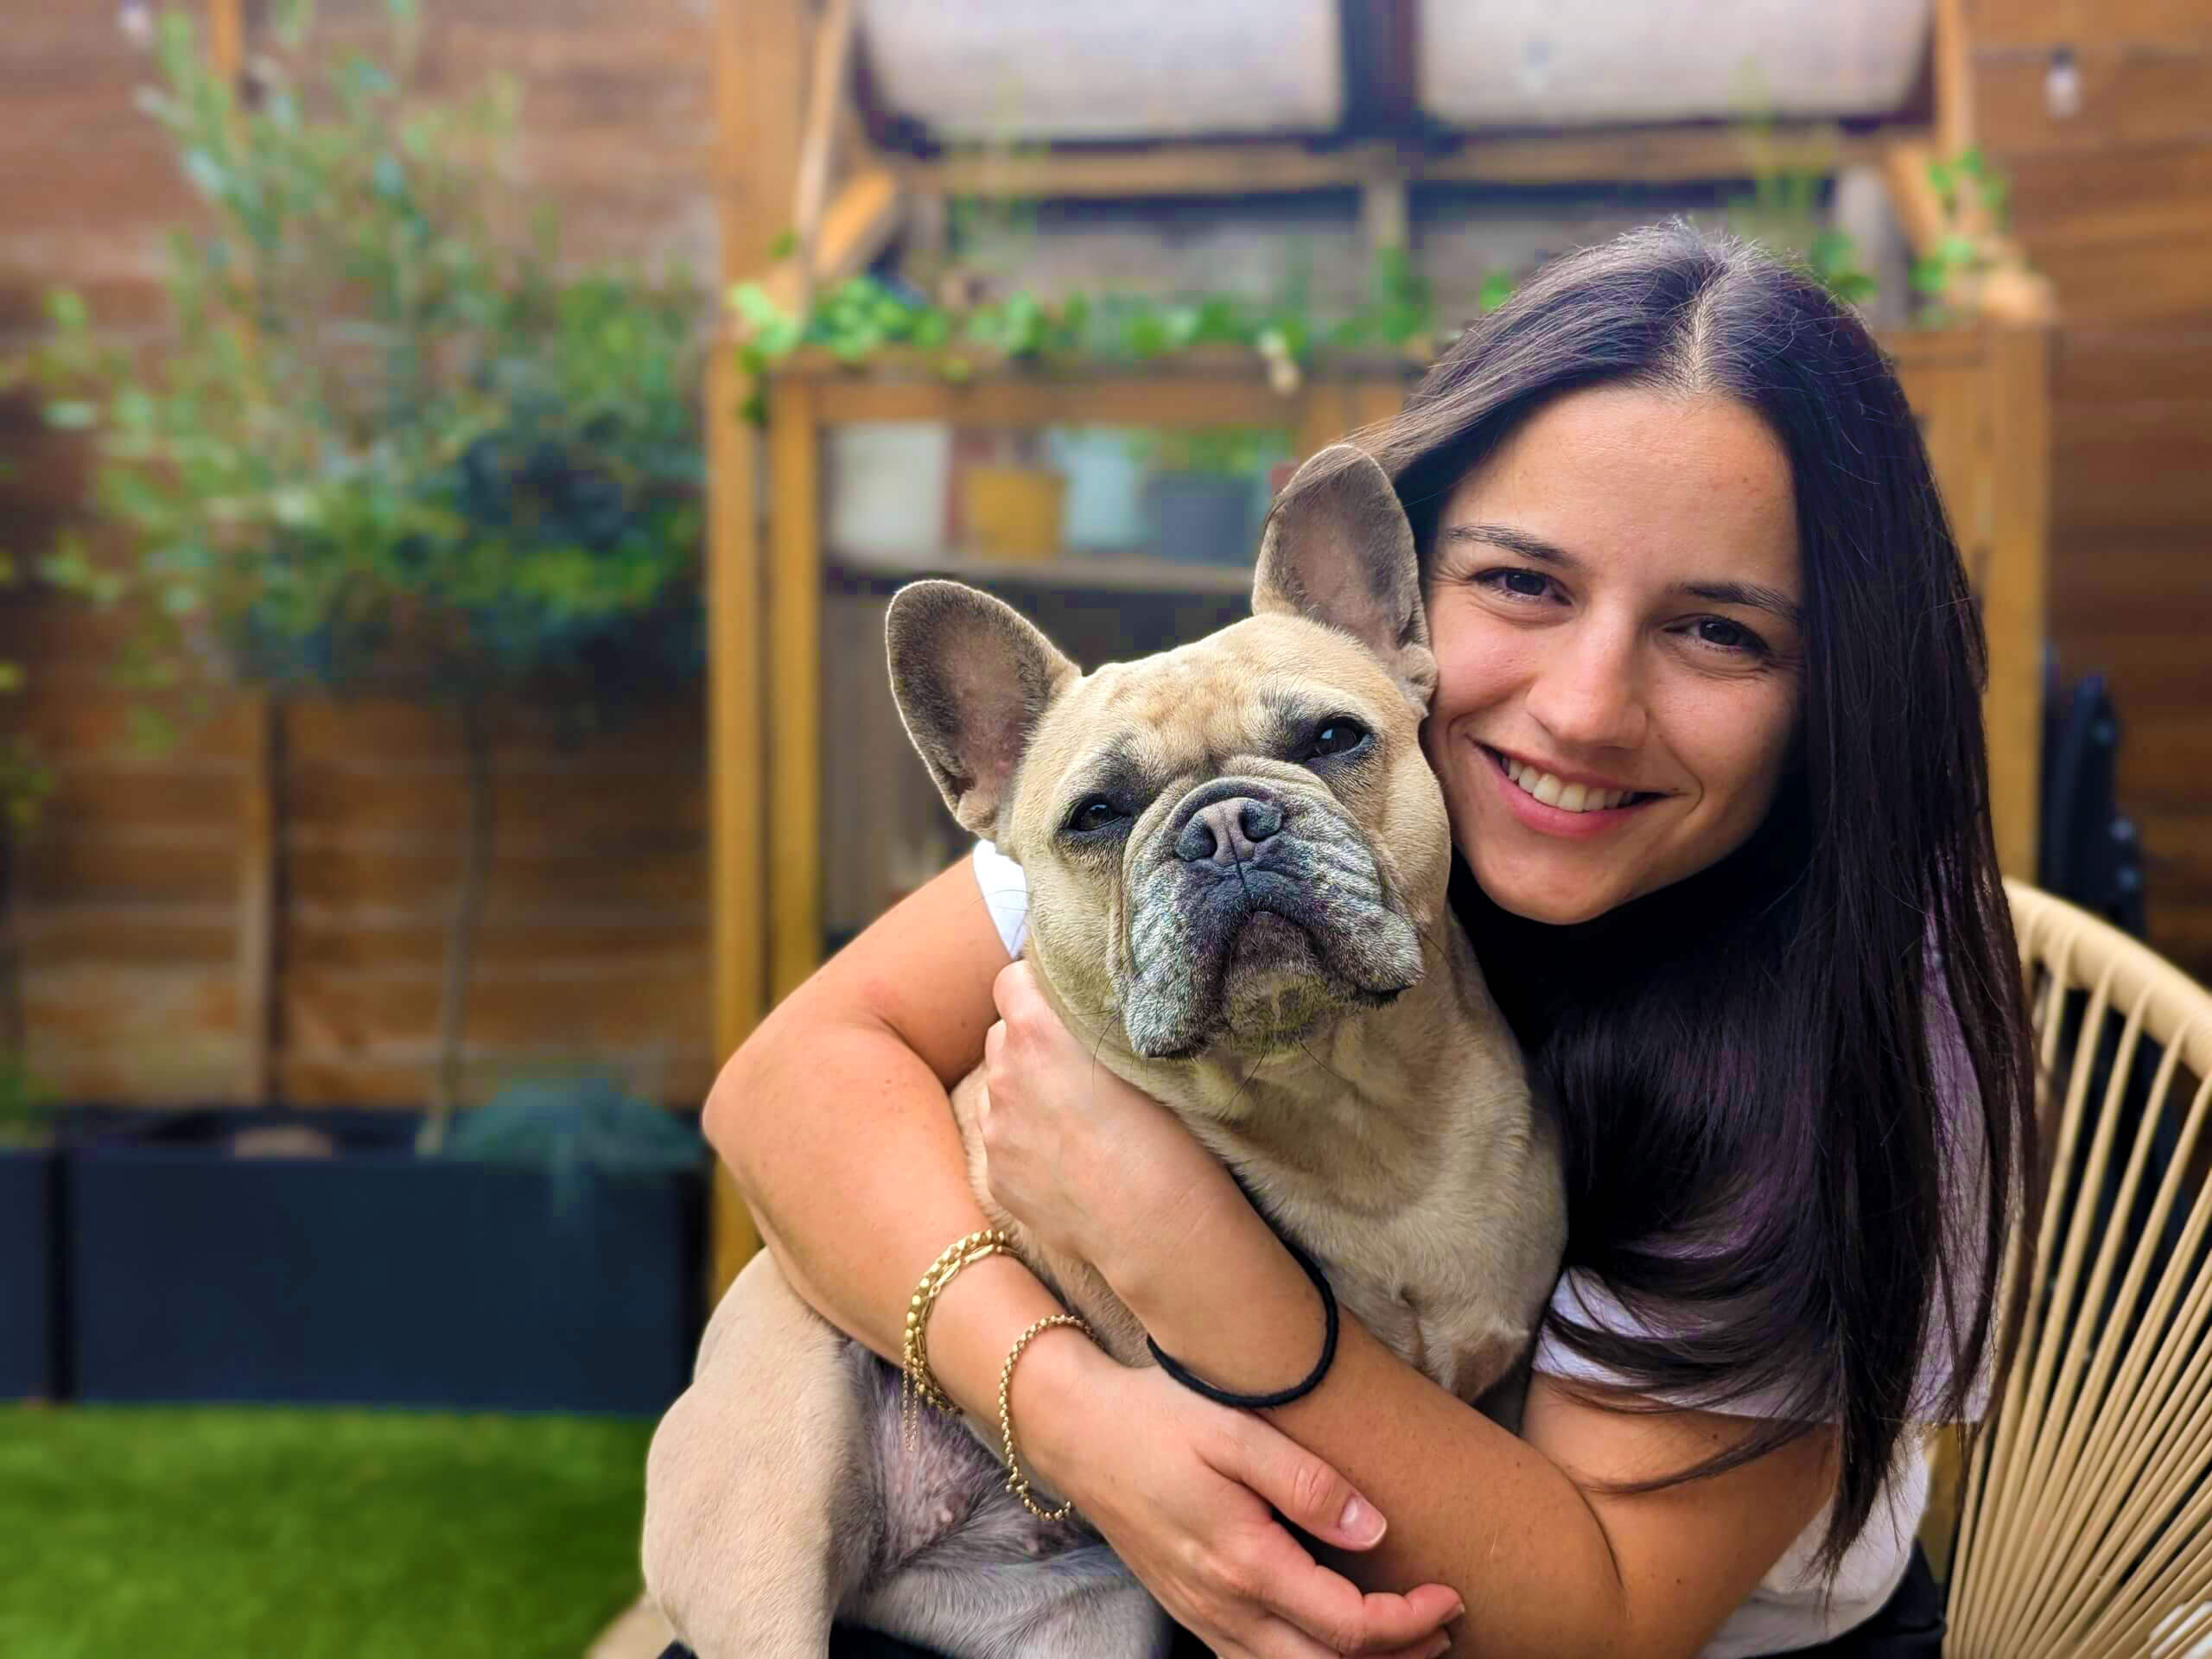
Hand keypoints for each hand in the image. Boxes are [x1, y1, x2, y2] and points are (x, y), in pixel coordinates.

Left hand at [980, 960, 1237, 1283]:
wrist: (1155, 1223)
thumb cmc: (1165, 1130)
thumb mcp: (1137, 1051)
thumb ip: (1090, 1022)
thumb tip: (1077, 1007)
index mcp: (1036, 1031)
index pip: (1010, 980)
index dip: (1035, 987)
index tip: (1061, 1001)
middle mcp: (1003, 1074)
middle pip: (1004, 1036)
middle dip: (1032, 1043)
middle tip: (1078, 1065)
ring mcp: (995, 1129)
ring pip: (999, 1091)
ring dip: (1025, 1093)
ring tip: (1076, 1120)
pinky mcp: (998, 1176)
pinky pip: (1004, 1143)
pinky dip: (1026, 1143)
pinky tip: (1069, 1162)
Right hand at [1026, 1346, 1463, 1658]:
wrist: (1077, 1433)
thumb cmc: (1158, 1420)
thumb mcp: (1236, 1429)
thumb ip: (1307, 1482)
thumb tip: (1373, 1530)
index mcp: (1245, 1564)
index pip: (1349, 1627)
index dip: (1409, 1621)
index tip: (1449, 1593)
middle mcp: (1224, 1607)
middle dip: (1397, 1658)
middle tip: (1445, 1626)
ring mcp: (1202, 1616)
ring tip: (1404, 1641)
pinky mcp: (1189, 1611)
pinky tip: (1328, 1642)